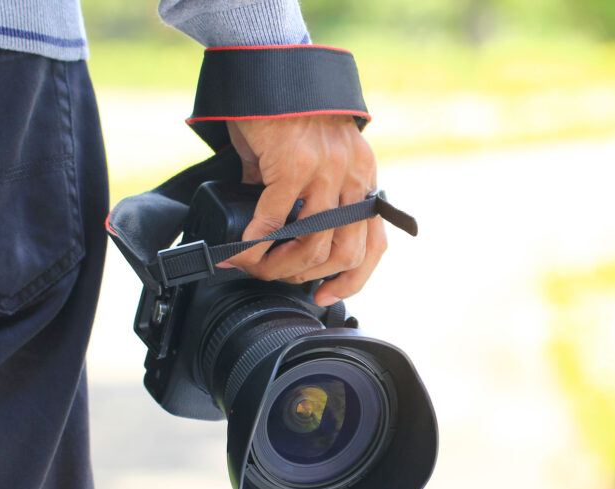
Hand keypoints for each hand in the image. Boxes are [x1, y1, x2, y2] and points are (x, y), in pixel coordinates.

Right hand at [221, 115, 386, 306]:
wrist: (273, 66)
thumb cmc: (290, 110)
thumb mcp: (313, 156)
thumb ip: (305, 191)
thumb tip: (278, 230)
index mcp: (363, 178)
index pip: (374, 242)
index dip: (354, 278)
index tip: (328, 295)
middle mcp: (353, 177)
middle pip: (346, 252)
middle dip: (311, 277)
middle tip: (282, 279)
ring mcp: (326, 171)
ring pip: (313, 243)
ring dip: (281, 265)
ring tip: (257, 266)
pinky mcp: (293, 164)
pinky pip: (275, 219)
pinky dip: (255, 242)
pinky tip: (240, 248)